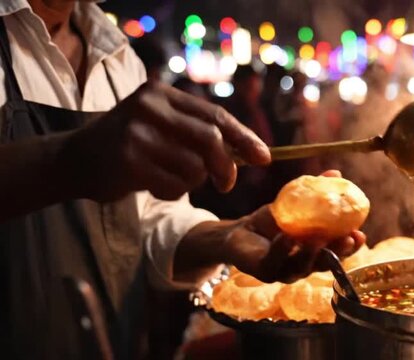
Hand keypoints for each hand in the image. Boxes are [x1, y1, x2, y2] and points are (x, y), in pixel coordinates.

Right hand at [61, 81, 269, 201]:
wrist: (75, 158)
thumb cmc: (130, 145)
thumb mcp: (162, 126)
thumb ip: (199, 133)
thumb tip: (252, 153)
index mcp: (162, 94)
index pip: (216, 115)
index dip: (244, 138)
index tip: (264, 158)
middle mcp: (150, 107)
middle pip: (211, 140)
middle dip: (226, 167)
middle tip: (226, 184)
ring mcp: (136, 133)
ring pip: (194, 166)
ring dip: (192, 182)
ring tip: (172, 178)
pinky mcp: (127, 160)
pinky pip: (173, 185)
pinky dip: (173, 192)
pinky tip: (155, 186)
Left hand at [173, 170, 366, 283]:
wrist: (240, 232)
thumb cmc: (273, 222)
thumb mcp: (296, 203)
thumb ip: (315, 192)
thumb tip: (335, 173)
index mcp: (314, 253)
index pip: (337, 253)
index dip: (351, 246)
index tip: (361, 235)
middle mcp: (302, 266)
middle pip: (324, 263)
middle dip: (337, 253)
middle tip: (346, 239)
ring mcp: (283, 271)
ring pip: (301, 267)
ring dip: (310, 254)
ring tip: (316, 240)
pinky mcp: (263, 270)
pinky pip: (274, 262)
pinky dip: (282, 250)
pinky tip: (287, 237)